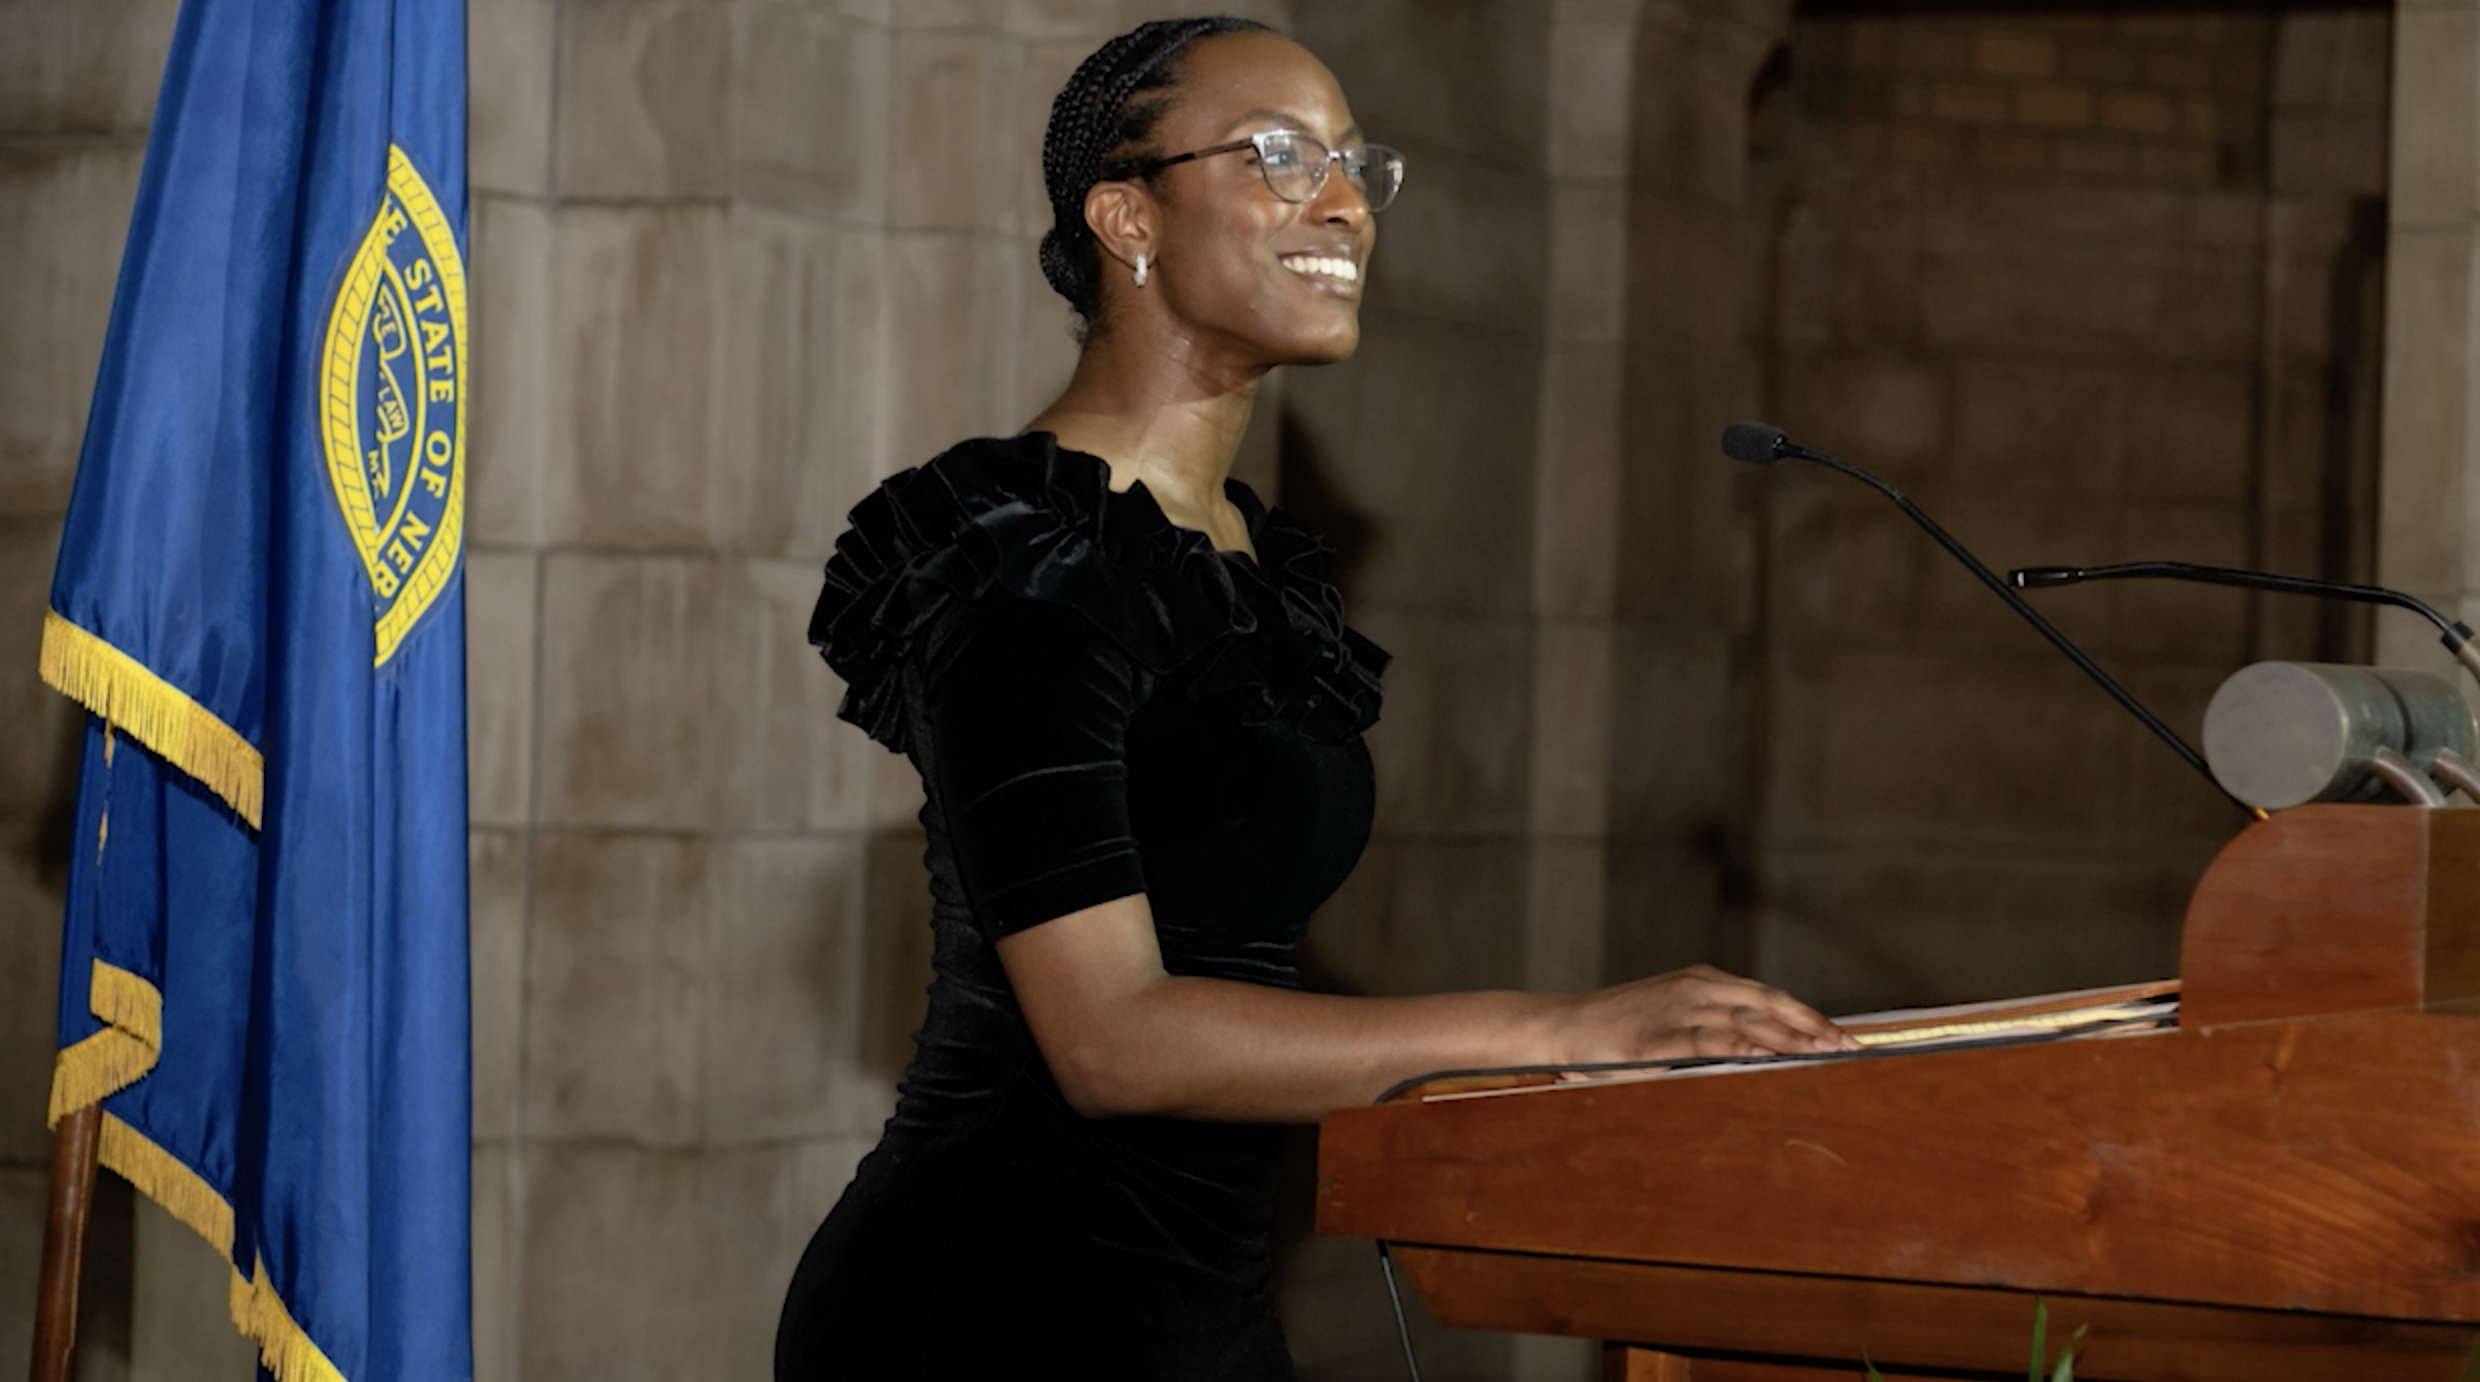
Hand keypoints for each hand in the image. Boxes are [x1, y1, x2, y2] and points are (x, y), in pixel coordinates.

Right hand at [1555, 964, 1857, 1064]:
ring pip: (1747, 1020)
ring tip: (1823, 1053)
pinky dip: (1741, 1045)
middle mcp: (1696, 988)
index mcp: (1702, 981)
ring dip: (1788, 1038)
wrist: (1561, 1027)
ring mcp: (1677, 1009)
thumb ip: (1713, 1028)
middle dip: (1812, 1026)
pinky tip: (1767, 1055)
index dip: (1809, 1015)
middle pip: (1769, 1003)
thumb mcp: (1672, 1018)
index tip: (1842, 1034)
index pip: (1770, 996)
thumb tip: (1762, 1052)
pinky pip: (1708, 1040)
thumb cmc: (1617, 1030)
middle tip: (1848, 1046)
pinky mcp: (1657, 1036)